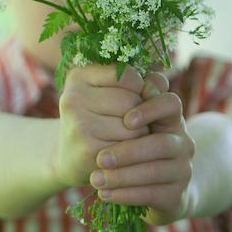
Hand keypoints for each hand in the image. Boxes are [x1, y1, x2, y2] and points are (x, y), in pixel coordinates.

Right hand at [52, 65, 165, 188]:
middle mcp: (73, 97)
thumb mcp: (115, 92)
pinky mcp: (87, 150)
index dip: (139, 88)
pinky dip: (133, 151)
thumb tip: (158, 85)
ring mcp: (78, 124)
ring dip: (139, 134)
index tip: (131, 97)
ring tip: (123, 136)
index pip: (127, 75)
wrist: (73, 156)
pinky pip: (129, 148)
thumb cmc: (101, 118)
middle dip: (139, 113)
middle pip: (131, 101)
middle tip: (127, 121)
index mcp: (78, 76)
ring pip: (134, 126)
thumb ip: (143, 81)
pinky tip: (120, 151)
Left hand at [90, 72, 196, 225]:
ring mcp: (183, 170)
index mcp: (171, 119)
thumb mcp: (127, 124)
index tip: (126, 120)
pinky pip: (153, 195)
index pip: (170, 104)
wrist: (153, 190)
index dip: (151, 109)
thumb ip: (122, 100)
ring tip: (96, 180)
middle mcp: (183, 143)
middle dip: (128, 151)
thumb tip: (114, 75)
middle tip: (100, 158)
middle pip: (161, 144)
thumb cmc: (131, 148)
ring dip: (123, 176)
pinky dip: (127, 195)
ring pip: (155, 172)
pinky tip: (106, 195)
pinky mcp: (176, 197)